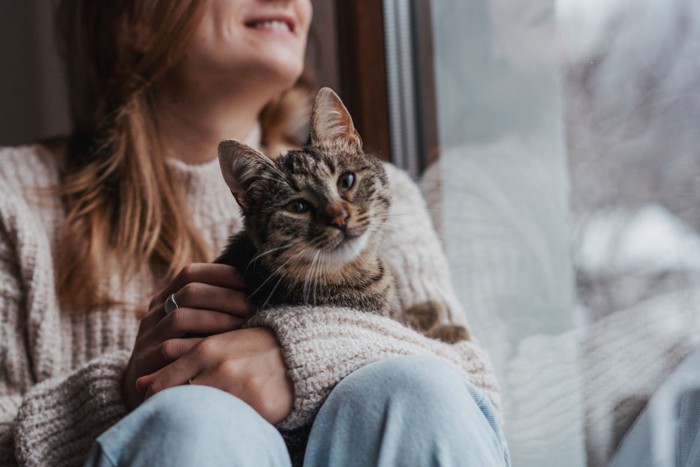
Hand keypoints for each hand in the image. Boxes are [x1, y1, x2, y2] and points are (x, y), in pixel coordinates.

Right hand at [122, 263, 251, 410]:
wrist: (146, 393)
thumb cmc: (184, 356)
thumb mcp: (194, 328)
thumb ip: (212, 309)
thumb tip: (253, 291)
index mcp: (165, 299)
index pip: (190, 273)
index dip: (220, 273)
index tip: (248, 281)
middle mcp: (154, 314)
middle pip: (189, 291)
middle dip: (225, 296)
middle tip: (251, 306)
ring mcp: (148, 337)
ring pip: (180, 317)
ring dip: (215, 318)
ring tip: (242, 324)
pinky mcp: (146, 362)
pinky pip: (171, 349)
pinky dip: (199, 346)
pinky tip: (222, 349)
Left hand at [137, 327, 293, 424]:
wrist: (300, 352)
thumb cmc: (253, 348)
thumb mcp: (217, 345)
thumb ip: (179, 360)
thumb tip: (138, 383)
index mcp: (207, 349)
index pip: (164, 384)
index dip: (156, 401)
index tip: (160, 407)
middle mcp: (221, 368)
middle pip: (180, 401)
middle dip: (175, 411)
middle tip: (179, 417)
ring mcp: (240, 387)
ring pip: (203, 412)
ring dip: (201, 417)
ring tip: (206, 417)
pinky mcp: (259, 405)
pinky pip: (231, 422)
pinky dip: (225, 424)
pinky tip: (228, 421)